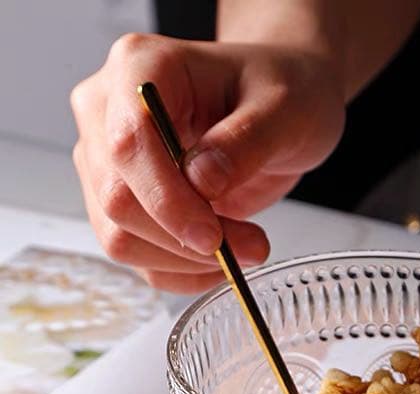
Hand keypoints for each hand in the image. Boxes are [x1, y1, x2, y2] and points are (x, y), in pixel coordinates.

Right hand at [70, 33, 344, 291]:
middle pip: (118, 200)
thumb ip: (244, 141)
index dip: (167, 200)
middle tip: (253, 246)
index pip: (129, 145)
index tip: (214, 237)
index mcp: (141, 67)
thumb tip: (202, 182)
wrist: (280, 107)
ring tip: (247, 248)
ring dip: (187, 262)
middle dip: (185, 239)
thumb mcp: (284, 110)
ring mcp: (109, 162)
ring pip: (120, 238)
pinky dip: (183, 272)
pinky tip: (224, 261)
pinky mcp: (125, 203)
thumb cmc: (283, 92)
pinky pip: (139, 257)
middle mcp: (108, 112)